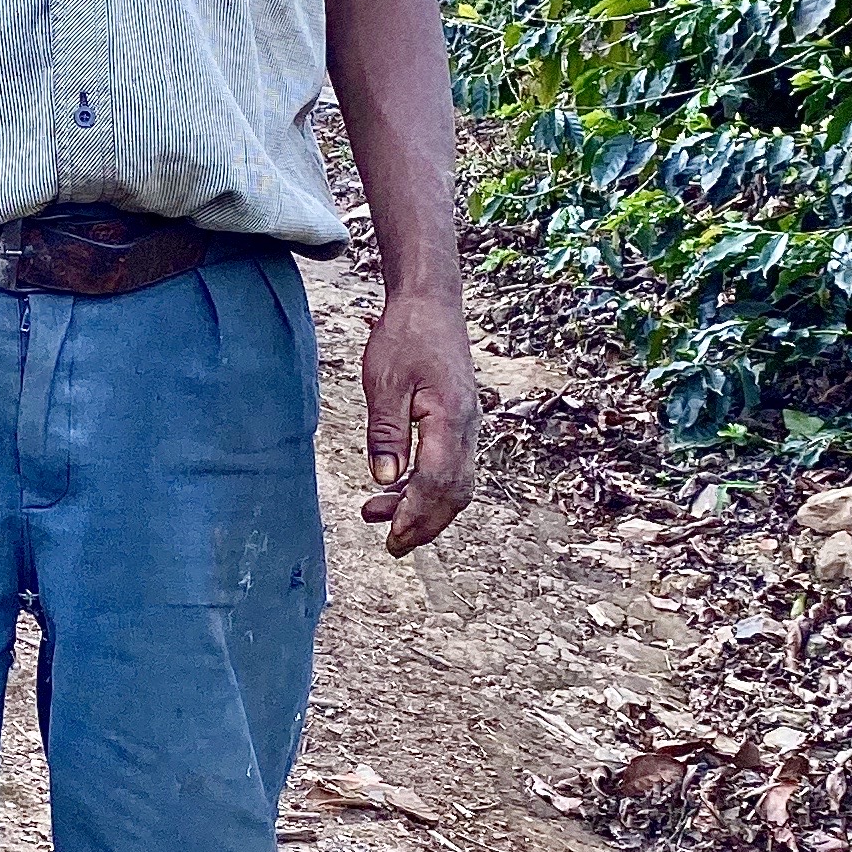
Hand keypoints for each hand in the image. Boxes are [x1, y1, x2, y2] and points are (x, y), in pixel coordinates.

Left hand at [360, 285, 479, 553]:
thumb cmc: (406, 336)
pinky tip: (400, 490)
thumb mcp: (384, 380)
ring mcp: (468, 426)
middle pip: (454, 493)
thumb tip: (385, 479)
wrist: (431, 304)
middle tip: (393, 546)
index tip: (392, 536)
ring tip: (382, 519)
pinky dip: (429, 488)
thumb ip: (386, 432)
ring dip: (424, 508)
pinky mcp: (460, 422)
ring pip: (456, 484)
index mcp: (450, 418)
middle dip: (424, 524)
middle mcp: (468, 427)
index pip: (437, 481)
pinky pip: (453, 467)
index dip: (415, 514)